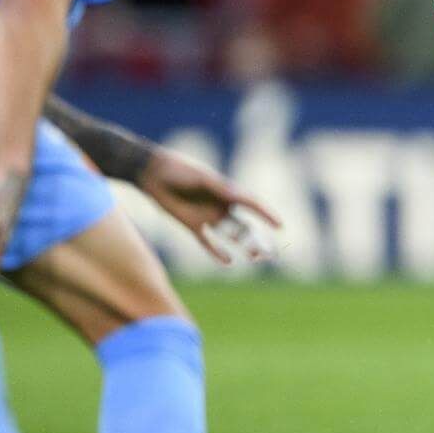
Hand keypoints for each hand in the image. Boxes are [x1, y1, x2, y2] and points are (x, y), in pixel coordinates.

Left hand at [140, 146, 279, 264]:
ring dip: (243, 246)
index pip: (252, 205)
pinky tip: (228, 261)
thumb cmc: (180, 170)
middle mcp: (221, 205)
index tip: (280, 226)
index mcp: (228, 191)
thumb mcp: (201, 178)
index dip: (267, 215)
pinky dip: (217, 252)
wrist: (153, 174)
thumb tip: (239, 196)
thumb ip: (220, 188)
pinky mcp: (192, 225)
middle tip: (270, 253)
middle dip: (258, 239)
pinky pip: (207, 242)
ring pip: (230, 235)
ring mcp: (207, 216)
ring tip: (255, 257)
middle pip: (245, 225)